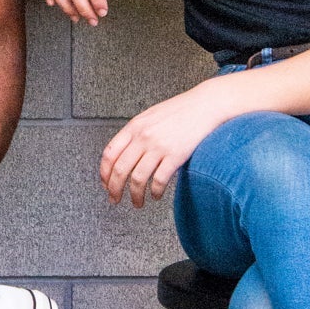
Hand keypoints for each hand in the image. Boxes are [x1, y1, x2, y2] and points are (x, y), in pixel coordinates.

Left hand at [100, 81, 231, 205]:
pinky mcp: (176, 155)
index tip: (105, 185)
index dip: (104, 173)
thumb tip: (124, 154)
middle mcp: (143, 137)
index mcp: (134, 126)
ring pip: (138, 179)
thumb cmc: (180, 111)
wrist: (205, 105)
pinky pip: (159, 180)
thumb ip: (136, 132)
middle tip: (115, 200)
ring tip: (137, 203)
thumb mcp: (151, 116)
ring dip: (135, 196)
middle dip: (114, 189)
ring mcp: (159, 146)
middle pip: (120, 170)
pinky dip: (156, 192)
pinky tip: (156, 195)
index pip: (110, 154)